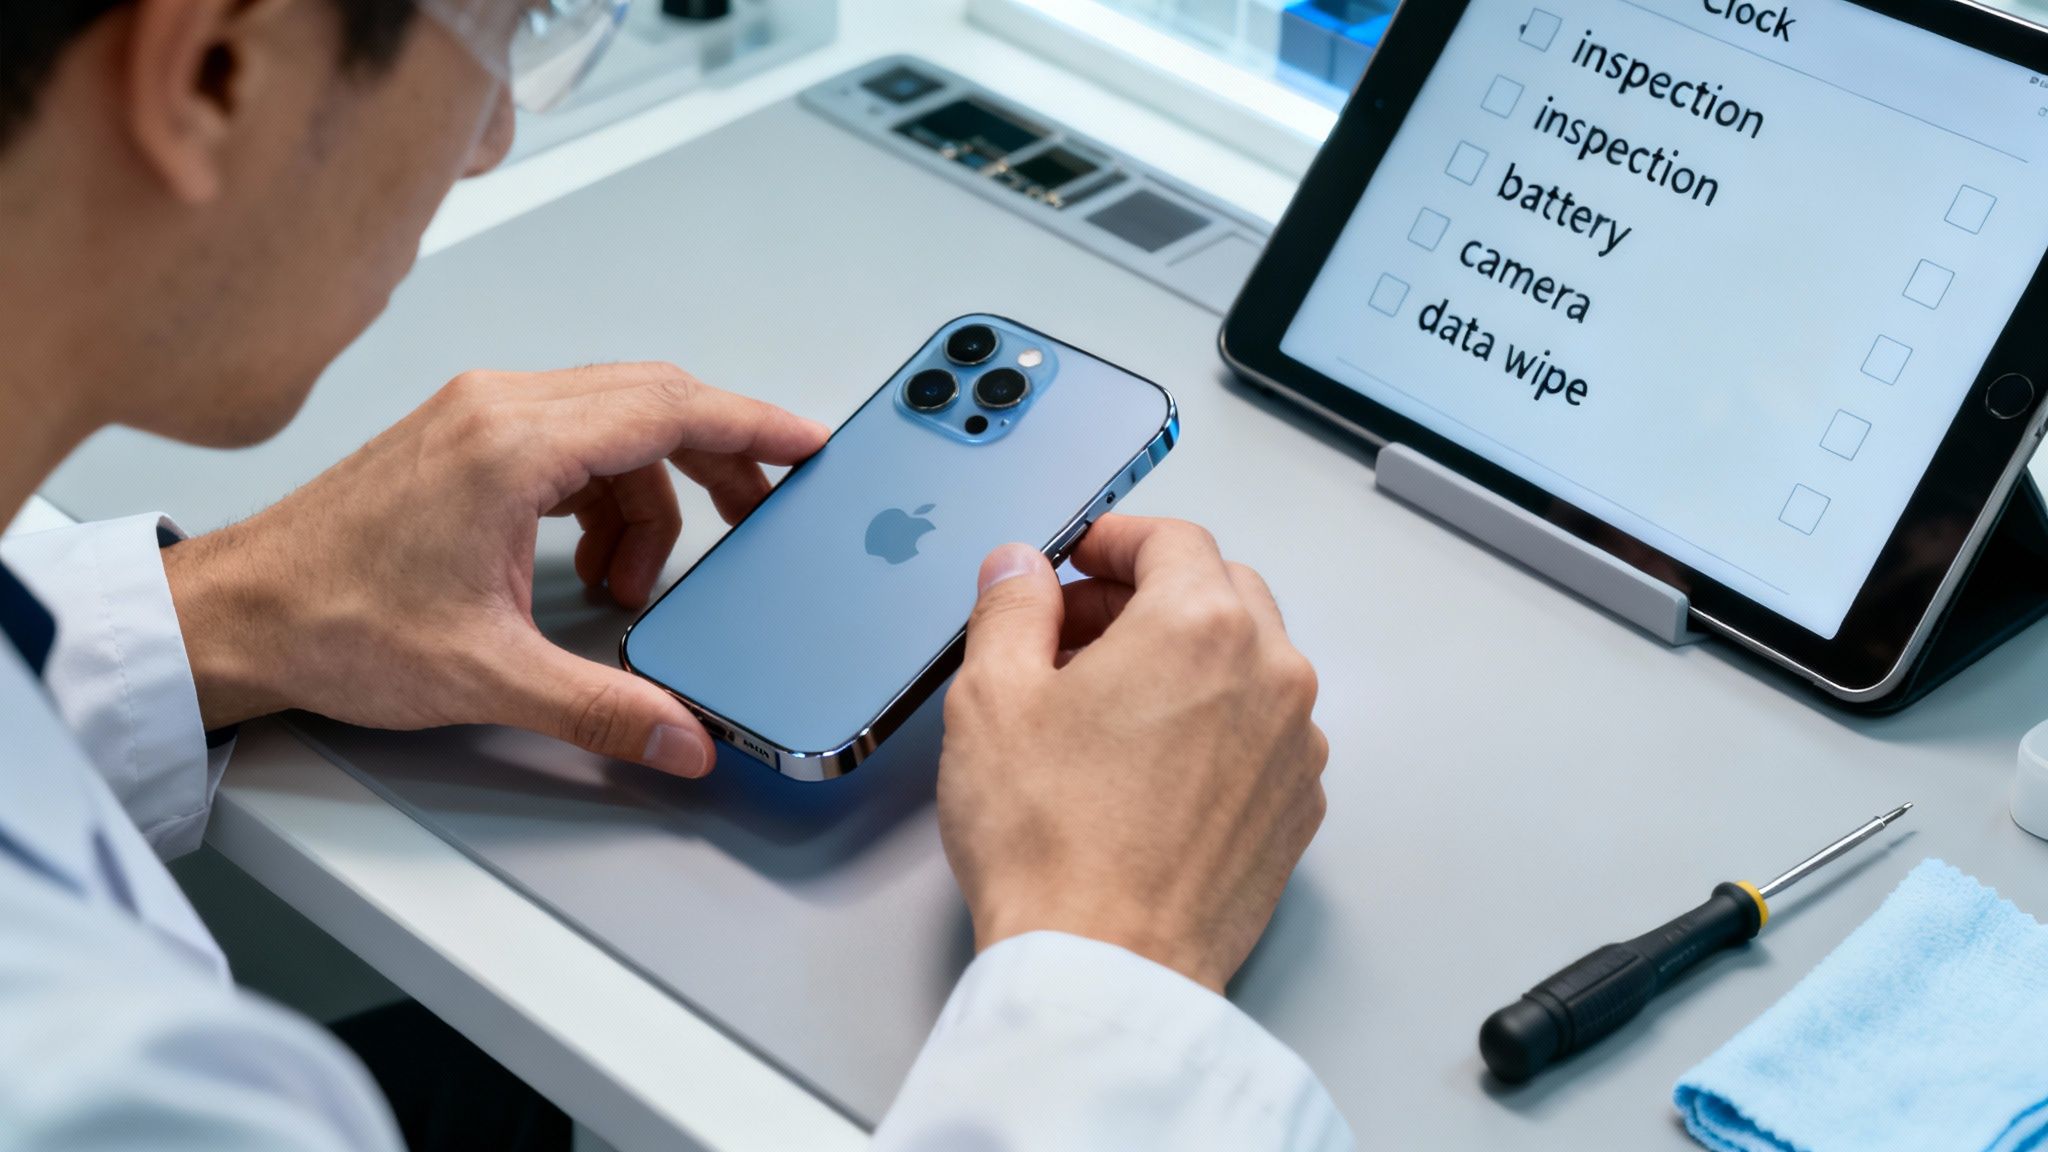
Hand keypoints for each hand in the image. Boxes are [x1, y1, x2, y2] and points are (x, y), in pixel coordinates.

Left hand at [162, 364, 828, 776]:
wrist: (235, 616)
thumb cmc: (333, 624)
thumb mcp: (486, 677)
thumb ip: (603, 708)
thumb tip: (683, 737)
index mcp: (512, 446)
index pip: (668, 409)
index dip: (752, 425)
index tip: (808, 443)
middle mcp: (497, 409)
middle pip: (651, 403)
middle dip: (718, 461)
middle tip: (761, 516)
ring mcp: (476, 417)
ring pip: (613, 427)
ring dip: (651, 499)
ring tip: (633, 587)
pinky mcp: (462, 439)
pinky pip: (572, 444)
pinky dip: (604, 497)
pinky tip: (591, 567)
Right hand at [938, 515, 1328, 991]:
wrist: (1104, 967)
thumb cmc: (1052, 843)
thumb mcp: (991, 697)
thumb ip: (1011, 607)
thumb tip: (1021, 570)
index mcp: (1201, 625)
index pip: (1172, 540)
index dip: (1114, 540)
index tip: (1078, 560)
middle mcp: (1270, 675)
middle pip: (1220, 592)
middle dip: (1148, 597)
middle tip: (1076, 633)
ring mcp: (1295, 746)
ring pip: (1247, 664)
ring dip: (1184, 661)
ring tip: (1105, 708)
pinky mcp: (1297, 809)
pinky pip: (1261, 733)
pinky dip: (1214, 725)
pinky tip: (1148, 766)